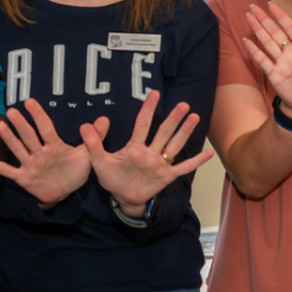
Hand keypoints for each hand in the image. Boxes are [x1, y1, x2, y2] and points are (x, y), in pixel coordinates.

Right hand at [0, 99, 92, 208]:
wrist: (65, 193)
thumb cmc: (74, 171)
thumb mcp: (87, 155)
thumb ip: (94, 137)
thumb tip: (105, 119)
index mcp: (54, 146)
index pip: (46, 128)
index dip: (39, 116)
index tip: (30, 102)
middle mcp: (39, 153)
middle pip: (29, 136)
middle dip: (21, 125)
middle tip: (12, 110)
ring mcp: (30, 164)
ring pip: (18, 149)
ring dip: (9, 139)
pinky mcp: (23, 177)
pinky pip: (6, 170)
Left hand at [79, 90, 213, 214]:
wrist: (122, 198)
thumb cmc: (112, 178)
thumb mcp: (98, 161)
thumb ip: (93, 144)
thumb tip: (83, 125)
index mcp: (134, 147)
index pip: (142, 124)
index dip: (148, 109)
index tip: (155, 94)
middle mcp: (150, 152)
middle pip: (163, 132)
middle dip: (173, 118)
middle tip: (183, 104)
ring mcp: (160, 164)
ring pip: (174, 145)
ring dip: (185, 132)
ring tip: (195, 117)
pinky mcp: (167, 176)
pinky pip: (183, 168)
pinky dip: (196, 161)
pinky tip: (209, 153)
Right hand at [242, 1, 291, 116]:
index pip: (289, 27)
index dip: (280, 15)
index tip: (271, 4)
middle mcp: (289, 52)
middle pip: (274, 31)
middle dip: (263, 19)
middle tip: (253, 6)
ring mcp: (280, 62)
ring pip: (266, 42)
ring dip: (257, 29)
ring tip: (248, 17)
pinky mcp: (274, 74)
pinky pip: (263, 60)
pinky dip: (255, 51)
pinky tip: (247, 41)